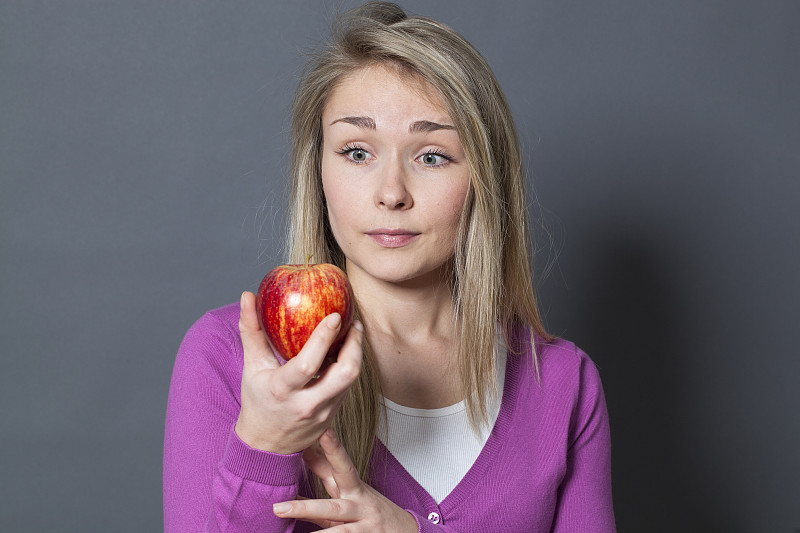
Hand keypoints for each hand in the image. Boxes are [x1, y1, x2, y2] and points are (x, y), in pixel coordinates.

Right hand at [234, 291, 362, 453]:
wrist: (266, 446)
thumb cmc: (257, 400)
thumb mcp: (251, 367)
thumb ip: (251, 330)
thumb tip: (247, 295)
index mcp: (282, 390)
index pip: (308, 364)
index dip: (324, 338)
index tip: (335, 315)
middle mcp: (307, 404)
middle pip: (345, 374)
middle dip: (355, 346)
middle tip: (354, 324)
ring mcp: (324, 413)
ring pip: (352, 381)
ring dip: (356, 354)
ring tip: (353, 333)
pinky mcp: (334, 416)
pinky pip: (348, 388)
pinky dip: (350, 367)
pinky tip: (347, 351)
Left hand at [273, 429, 418, 531]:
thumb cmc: (370, 515)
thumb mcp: (348, 499)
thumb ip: (324, 485)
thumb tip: (298, 470)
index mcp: (351, 486)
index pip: (336, 462)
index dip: (328, 444)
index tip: (315, 428)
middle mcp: (357, 498)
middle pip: (339, 476)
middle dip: (319, 462)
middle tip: (297, 451)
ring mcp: (363, 518)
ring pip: (334, 511)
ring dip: (307, 510)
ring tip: (281, 510)